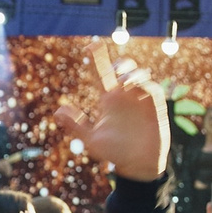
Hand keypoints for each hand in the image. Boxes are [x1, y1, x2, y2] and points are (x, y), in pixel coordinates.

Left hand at [51, 45, 168, 180]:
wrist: (137, 166)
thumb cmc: (115, 152)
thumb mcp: (91, 140)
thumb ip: (76, 125)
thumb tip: (57, 111)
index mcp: (109, 99)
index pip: (102, 74)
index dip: (96, 59)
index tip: (91, 46)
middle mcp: (124, 96)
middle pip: (123, 68)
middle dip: (120, 63)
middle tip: (114, 70)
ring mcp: (140, 99)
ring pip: (139, 74)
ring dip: (132, 73)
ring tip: (123, 83)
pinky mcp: (155, 107)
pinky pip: (152, 89)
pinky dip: (145, 85)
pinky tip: (135, 90)